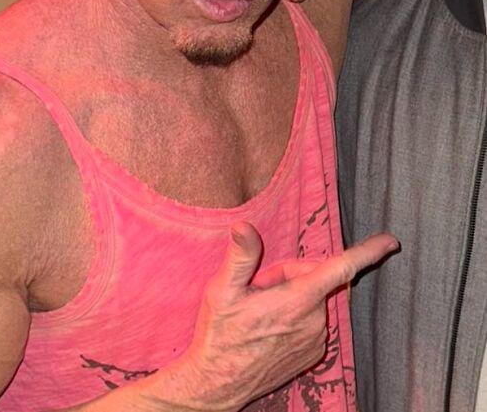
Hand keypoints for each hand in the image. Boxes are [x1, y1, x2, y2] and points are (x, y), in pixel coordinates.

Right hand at [166, 223, 397, 411]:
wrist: (219, 383)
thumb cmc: (220, 333)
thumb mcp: (222, 290)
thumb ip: (241, 256)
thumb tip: (244, 226)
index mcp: (297, 299)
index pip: (341, 268)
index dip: (367, 252)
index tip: (390, 242)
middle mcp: (314, 320)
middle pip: (314, 278)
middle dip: (291, 273)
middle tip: (257, 287)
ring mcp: (316, 340)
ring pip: (312, 299)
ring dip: (292, 295)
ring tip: (260, 310)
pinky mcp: (314, 354)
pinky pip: (312, 320)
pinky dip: (296, 314)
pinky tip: (269, 326)